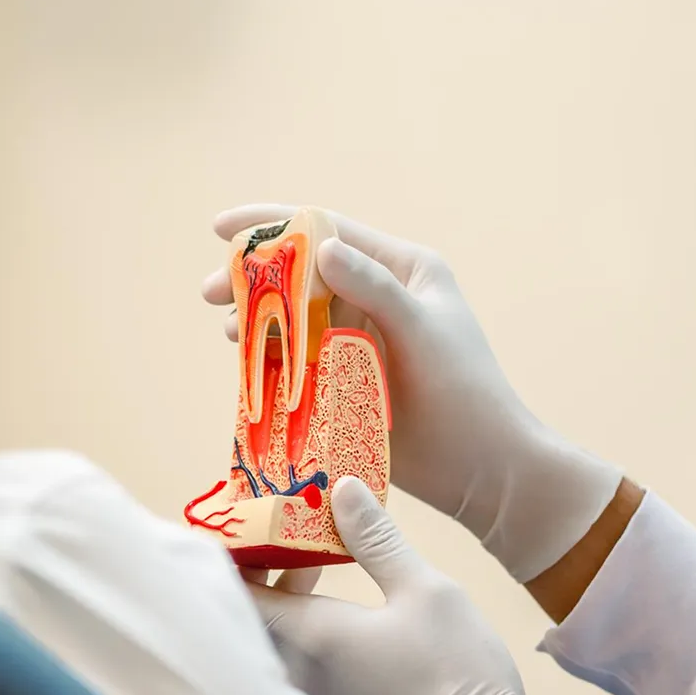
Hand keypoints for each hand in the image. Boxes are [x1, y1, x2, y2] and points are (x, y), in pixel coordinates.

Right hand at [204, 204, 623, 581]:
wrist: (483, 471)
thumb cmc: (464, 396)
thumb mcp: (420, 332)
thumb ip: (373, 288)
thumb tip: (324, 247)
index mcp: (403, 270)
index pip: (329, 230)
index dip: (273, 223)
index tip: (221, 228)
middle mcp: (379, 297)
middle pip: (302, 273)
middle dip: (254, 278)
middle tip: (211, 293)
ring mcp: (361, 339)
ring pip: (296, 316)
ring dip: (259, 319)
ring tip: (230, 332)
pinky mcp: (349, 379)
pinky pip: (299, 358)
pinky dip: (270, 357)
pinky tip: (246, 363)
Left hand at [247, 477, 549, 694]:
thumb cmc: (457, 675)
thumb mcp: (426, 591)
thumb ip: (376, 539)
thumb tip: (342, 489)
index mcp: (308, 637)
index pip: (237, 588)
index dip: (236, 550)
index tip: (251, 521)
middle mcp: (295, 676)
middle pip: (251, 617)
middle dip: (264, 572)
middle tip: (292, 539)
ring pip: (273, 647)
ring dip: (286, 607)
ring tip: (318, 574)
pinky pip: (296, 677)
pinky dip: (303, 643)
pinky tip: (341, 628)